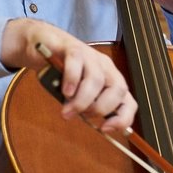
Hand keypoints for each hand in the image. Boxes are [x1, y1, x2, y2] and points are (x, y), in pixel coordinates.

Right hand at [0, 19, 135, 132]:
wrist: (44, 43)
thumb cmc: (63, 71)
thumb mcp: (78, 93)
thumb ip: (86, 105)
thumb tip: (91, 122)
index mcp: (111, 80)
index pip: (129, 102)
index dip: (123, 118)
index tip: (106, 129)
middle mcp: (106, 67)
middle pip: (117, 90)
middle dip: (100, 108)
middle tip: (81, 115)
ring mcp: (90, 56)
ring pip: (96, 80)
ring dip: (81, 100)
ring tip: (67, 110)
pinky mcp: (72, 48)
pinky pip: (77, 64)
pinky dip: (72, 80)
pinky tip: (65, 91)